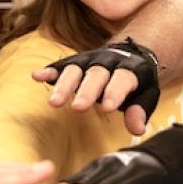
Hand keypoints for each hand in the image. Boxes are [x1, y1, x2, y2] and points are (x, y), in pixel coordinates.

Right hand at [31, 40, 158, 135]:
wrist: (128, 54)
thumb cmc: (136, 81)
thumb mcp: (145, 94)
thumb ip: (139, 110)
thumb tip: (138, 129)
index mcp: (130, 69)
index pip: (122, 80)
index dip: (114, 92)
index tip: (107, 107)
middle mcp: (107, 62)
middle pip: (95, 75)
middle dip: (86, 91)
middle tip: (78, 108)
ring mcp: (88, 61)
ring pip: (75, 70)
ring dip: (63, 85)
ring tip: (54, 103)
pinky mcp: (74, 63)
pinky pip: (60, 65)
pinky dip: (49, 71)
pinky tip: (37, 76)